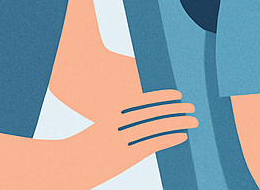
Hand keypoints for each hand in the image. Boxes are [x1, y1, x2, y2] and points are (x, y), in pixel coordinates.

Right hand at [65, 88, 197, 186]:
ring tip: (193, 120)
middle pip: (154, 112)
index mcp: (112, 111)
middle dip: (175, 108)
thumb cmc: (84, 145)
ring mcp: (122, 140)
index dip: (163, 96)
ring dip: (178, 122)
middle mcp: (118, 123)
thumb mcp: (101, 125)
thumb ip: (120, 117)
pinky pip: (153, 144)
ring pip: (157, 126)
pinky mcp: (125, 156)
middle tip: (192, 107)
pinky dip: (169, 138)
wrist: (66, 164)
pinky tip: (182, 136)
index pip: (144, 100)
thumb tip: (141, 111)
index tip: (178, 94)